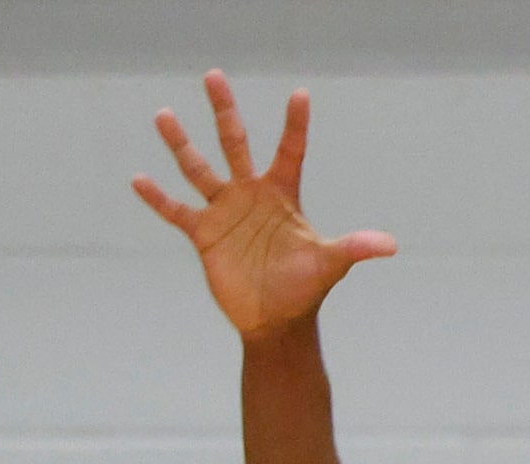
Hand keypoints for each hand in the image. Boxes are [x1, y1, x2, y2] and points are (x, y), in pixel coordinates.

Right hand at [132, 72, 396, 340]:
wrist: (274, 321)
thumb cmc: (304, 290)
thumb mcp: (330, 264)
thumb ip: (354, 247)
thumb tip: (390, 246)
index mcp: (283, 194)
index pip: (290, 150)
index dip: (295, 125)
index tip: (300, 94)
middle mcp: (251, 194)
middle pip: (235, 142)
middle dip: (224, 110)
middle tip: (213, 75)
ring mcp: (225, 211)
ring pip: (198, 168)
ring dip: (180, 144)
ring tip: (164, 115)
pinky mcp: (204, 234)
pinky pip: (176, 211)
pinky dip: (157, 198)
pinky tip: (138, 179)